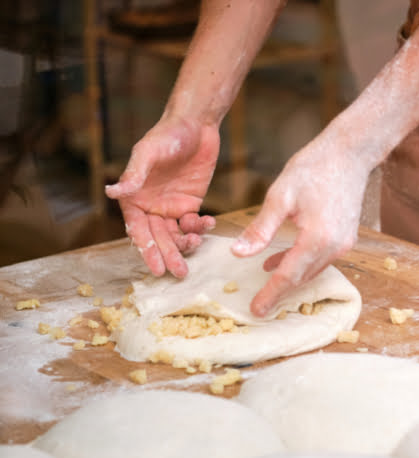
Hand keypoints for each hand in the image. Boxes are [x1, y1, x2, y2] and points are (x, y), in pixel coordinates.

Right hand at [105, 116, 219, 277]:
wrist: (196, 125)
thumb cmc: (167, 135)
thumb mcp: (148, 152)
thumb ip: (134, 173)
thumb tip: (111, 191)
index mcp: (134, 198)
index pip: (139, 230)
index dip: (147, 250)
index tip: (156, 268)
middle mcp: (151, 206)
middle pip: (159, 238)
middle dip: (169, 255)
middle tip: (179, 273)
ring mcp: (172, 206)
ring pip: (177, 234)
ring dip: (186, 244)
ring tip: (195, 244)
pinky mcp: (191, 202)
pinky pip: (194, 223)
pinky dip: (201, 227)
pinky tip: (208, 224)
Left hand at [231, 133, 370, 316]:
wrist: (350, 153)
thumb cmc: (314, 168)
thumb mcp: (280, 196)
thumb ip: (260, 229)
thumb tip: (238, 253)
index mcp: (316, 239)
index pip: (289, 276)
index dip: (271, 295)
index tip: (256, 311)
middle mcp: (335, 247)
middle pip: (302, 278)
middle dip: (280, 292)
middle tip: (260, 305)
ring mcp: (344, 243)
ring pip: (313, 270)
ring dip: (291, 277)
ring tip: (267, 280)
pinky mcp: (347, 237)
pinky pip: (321, 259)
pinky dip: (302, 264)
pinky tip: (282, 259)